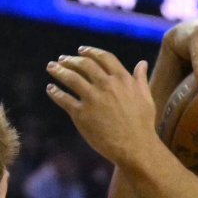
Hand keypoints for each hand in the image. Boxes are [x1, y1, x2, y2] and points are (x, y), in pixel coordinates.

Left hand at [46, 47, 157, 165]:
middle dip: (71, 60)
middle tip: (62, 59)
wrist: (135, 146)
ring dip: (59, 71)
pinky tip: (51, 89)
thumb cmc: (143, 124)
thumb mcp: (146, 97)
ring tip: (51, 67)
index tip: (81, 50)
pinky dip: (55, 92)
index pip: (103, 58)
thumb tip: (142, 63)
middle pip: (84, 65)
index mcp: (122, 79)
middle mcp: (106, 85)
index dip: (90, 52)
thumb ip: (140, 78)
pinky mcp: (81, 114)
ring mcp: (93, 99)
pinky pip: (64, 99)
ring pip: (71, 78)